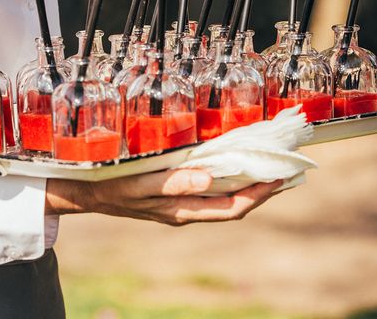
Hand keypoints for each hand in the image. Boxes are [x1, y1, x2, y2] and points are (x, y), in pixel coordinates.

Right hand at [45, 170, 281, 225]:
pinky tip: (235, 164)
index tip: (280, 178)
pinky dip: (229, 178)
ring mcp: (183, 204)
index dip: (259, 195)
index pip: (231, 207)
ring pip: (225, 197)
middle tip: (286, 170)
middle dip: (262, 190)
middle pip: (235, 204)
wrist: (90, 192)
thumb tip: (209, 179)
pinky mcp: (177, 194)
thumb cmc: (113, 187)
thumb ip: (173, 183)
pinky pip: (212, 189)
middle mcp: (188, 210)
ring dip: (249, 184)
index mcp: (182, 211)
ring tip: (268, 166)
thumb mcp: (140, 185)